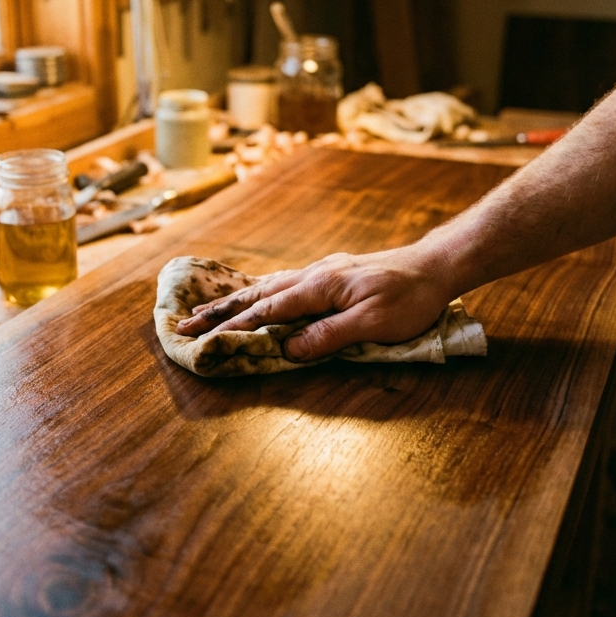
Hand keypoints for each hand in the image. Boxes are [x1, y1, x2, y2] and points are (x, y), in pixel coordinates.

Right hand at [174, 244, 454, 361]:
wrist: (434, 267)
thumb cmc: (408, 298)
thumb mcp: (373, 323)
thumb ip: (329, 336)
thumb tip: (289, 350)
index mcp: (319, 286)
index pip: (268, 311)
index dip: (233, 326)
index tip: (201, 338)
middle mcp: (313, 275)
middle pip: (257, 295)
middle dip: (218, 311)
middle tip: (182, 324)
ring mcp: (320, 272)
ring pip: (266, 287)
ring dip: (233, 301)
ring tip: (204, 311)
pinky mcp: (329, 275)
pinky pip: (282, 283)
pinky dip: (258, 292)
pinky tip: (253, 295)